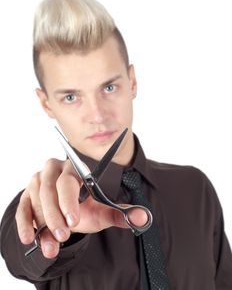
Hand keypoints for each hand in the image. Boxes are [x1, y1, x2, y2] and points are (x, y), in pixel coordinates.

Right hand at [16, 159, 146, 258]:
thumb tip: (143, 218)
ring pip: (35, 200)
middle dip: (56, 215)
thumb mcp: (101, 212)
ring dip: (43, 224)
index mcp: (74, 169)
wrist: (65, 212)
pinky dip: (24, 224)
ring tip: (53, 245)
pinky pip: (22, 208)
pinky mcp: (25, 196)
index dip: (69, 200)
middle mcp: (53, 170)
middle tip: (64, 235)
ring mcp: (36, 182)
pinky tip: (30, 238)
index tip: (74, 220)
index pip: (69, 180)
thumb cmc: (84, 208)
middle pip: (50, 190)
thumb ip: (120, 214)